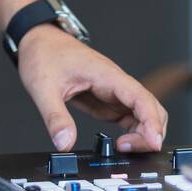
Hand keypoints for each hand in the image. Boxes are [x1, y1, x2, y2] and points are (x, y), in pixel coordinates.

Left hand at [17, 25, 167, 152]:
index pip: (140, 97)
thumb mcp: (43, 87)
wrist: (38, 40)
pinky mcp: (106, 100)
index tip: (153, 142)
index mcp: (106, 74)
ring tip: (122, 148)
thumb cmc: (44, 54)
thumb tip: (65, 143)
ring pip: (143, 113)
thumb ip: (55, 117)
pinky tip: (120, 144)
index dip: (152, 121)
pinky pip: (129, 117)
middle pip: (150, 107)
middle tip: (129, 150)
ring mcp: (112, 91)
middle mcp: (114, 82)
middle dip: (150, 132)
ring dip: (142, 134)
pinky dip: (133, 132)